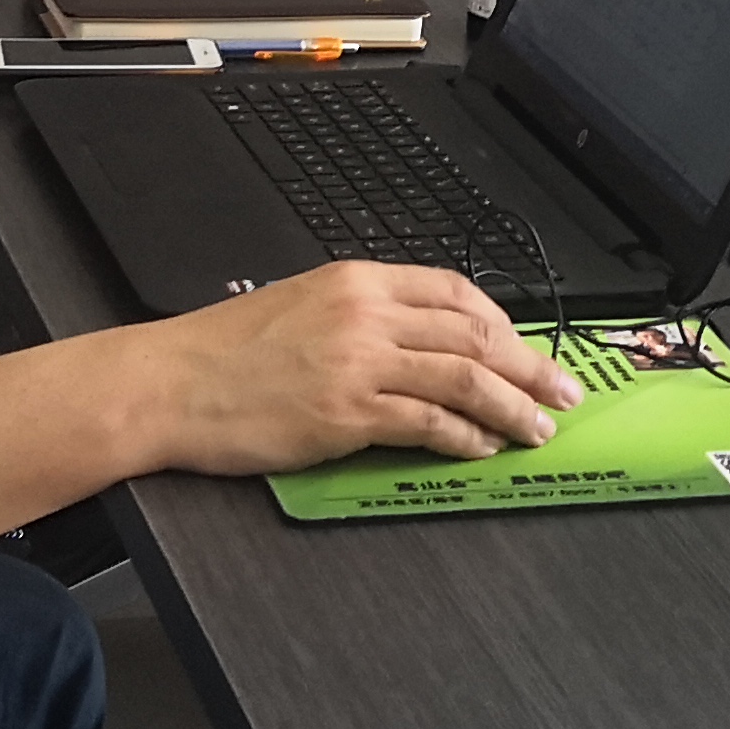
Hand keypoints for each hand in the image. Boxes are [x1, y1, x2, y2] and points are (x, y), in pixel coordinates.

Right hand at [141, 260, 587, 471]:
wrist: (168, 384)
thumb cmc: (223, 352)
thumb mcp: (302, 306)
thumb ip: (364, 316)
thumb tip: (422, 343)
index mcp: (357, 280)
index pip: (455, 292)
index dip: (504, 324)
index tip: (528, 349)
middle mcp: (366, 314)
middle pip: (474, 335)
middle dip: (529, 366)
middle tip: (562, 391)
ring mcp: (359, 363)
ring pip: (464, 378)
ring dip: (513, 405)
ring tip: (539, 427)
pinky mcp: (346, 414)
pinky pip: (428, 423)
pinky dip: (466, 437)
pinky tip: (483, 448)